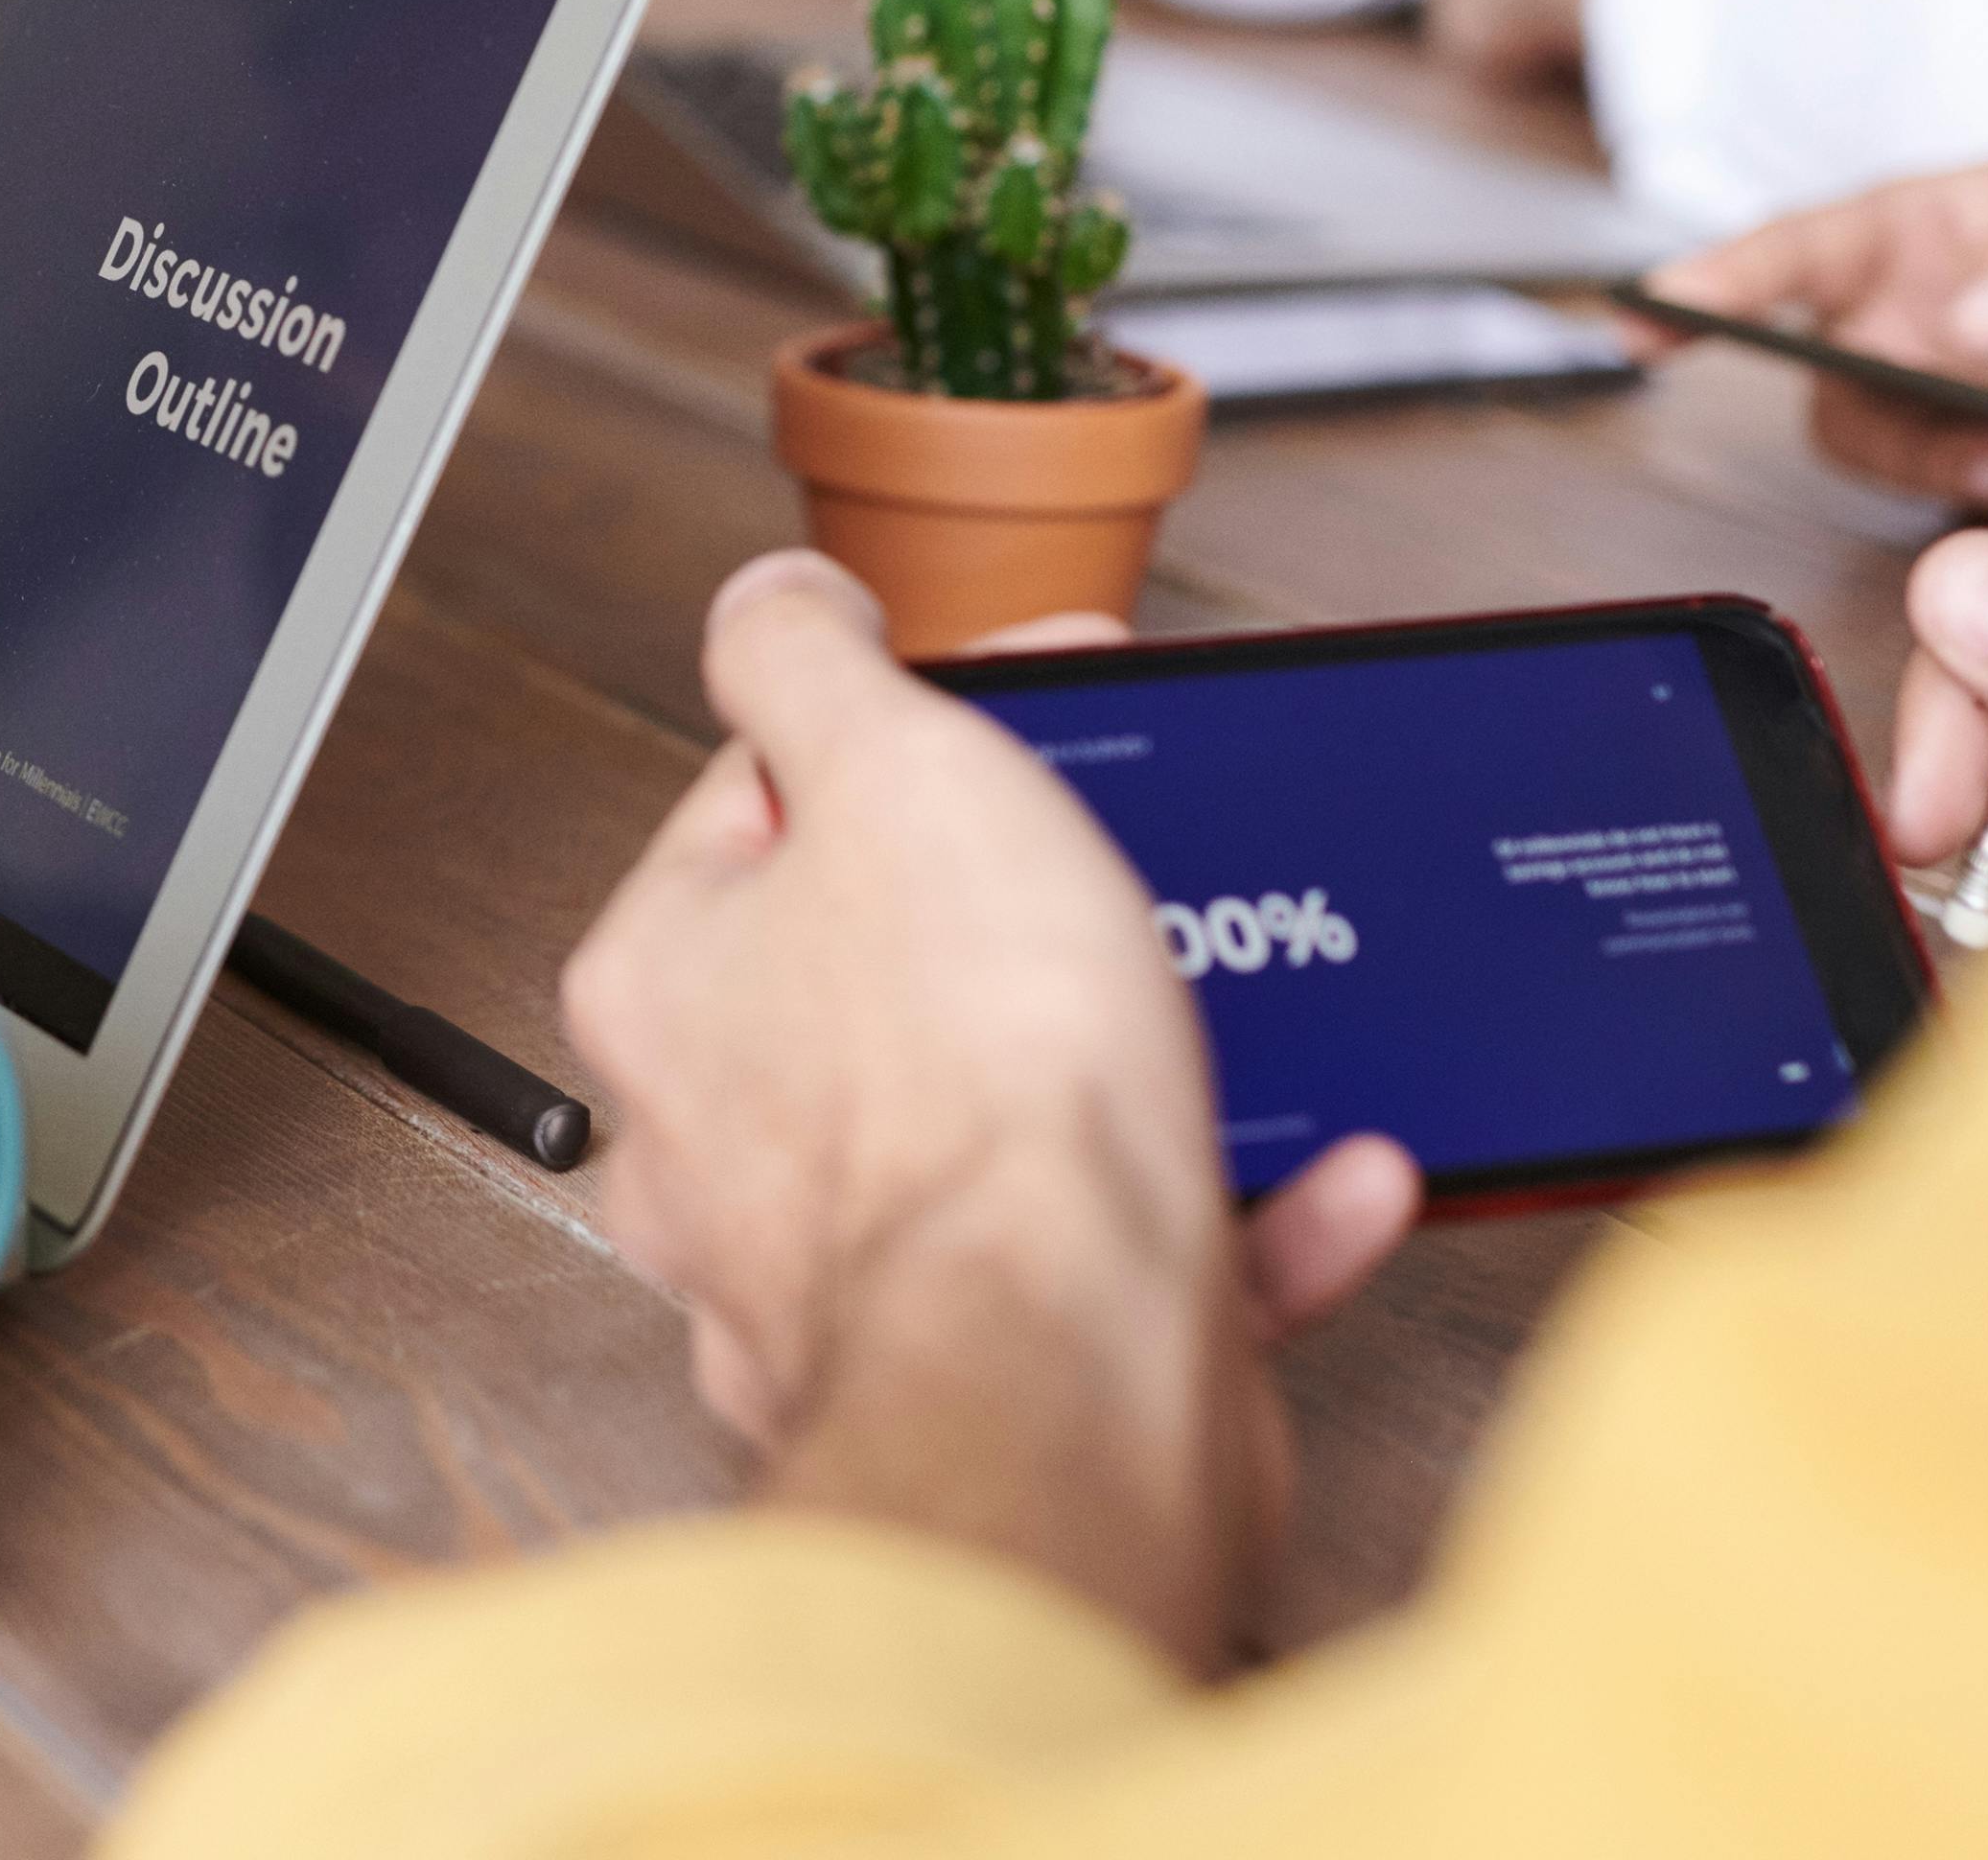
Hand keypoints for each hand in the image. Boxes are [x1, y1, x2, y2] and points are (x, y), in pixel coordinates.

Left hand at [559, 557, 1415, 1666]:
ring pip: (1011, 1125)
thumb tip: (773, 600)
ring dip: (1149, 1064)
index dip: (909, 736)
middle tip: (1142, 868)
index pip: (763, 803)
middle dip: (1034, 908)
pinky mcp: (993, 1372)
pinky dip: (1236, 1214)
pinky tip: (1322, 1173)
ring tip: (1238, 1016)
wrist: (1064, 1386)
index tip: (1019, 712)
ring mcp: (855, 1269)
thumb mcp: (894, 771)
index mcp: (665, 984)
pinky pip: (1122, 1267)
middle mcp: (726, 1140)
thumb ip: (808, 662)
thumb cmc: (971, 1101)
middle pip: (892, 961)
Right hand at [1645, 154, 1987, 504]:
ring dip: (1922, 458)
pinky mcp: (1984, 466)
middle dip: (1800, 401)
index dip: (1714, 279)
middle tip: (1827, 386)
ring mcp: (1929, 401)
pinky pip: (1946, 503)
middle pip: (1803, 363)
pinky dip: (1980, 499)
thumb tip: (1973, 319)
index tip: (1649, 307)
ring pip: (1870, 445)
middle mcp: (1888, 322)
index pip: (1788, 251)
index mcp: (1897, 236)